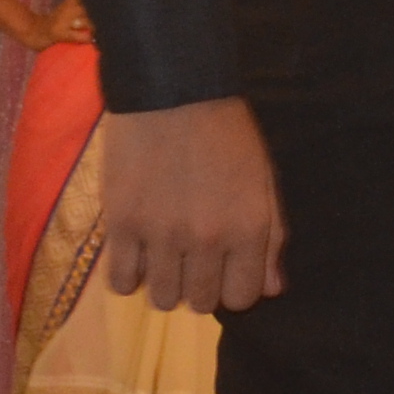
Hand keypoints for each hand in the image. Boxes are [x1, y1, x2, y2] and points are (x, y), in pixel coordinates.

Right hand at [99, 95, 287, 312]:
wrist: (172, 90)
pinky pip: (121, 282)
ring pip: (162, 299)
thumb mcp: (263, 180)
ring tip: (163, 256)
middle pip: (201, 303)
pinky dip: (128, 276)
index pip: (243, 298)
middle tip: (191, 259)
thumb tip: (272, 290)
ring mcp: (163, 235)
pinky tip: (136, 254)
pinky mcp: (122, 225)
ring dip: (164, 284)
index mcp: (248, 228)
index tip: (223, 270)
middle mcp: (208, 239)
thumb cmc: (226, 132)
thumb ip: (271, 237)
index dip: (234, 288)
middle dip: (199, 287)